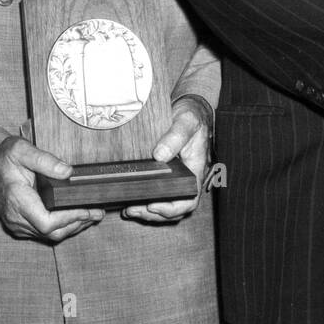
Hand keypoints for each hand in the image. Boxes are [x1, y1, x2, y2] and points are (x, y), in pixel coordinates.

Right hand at [0, 137, 103, 242]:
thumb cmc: (3, 156)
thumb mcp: (22, 149)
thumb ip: (45, 160)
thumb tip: (68, 172)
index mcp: (16, 199)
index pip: (47, 222)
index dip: (70, 219)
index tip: (88, 209)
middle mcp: (15, 217)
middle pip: (52, 233)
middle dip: (77, 224)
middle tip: (98, 213)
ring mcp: (15, 223)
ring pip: (49, 236)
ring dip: (72, 227)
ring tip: (92, 216)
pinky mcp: (18, 224)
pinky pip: (43, 232)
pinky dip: (61, 227)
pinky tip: (75, 217)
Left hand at [124, 96, 209, 224]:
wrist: (187, 109)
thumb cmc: (190, 115)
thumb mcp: (186, 121)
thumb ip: (175, 137)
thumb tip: (159, 156)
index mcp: (196, 170)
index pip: (190, 199)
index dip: (172, 208)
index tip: (152, 205)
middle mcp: (187, 179)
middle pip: (175, 208)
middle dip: (153, 213)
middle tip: (132, 209)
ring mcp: (176, 179)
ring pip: (165, 205)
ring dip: (147, 211)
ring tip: (128, 209)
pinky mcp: (165, 176)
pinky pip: (157, 194)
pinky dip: (143, 201)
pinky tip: (128, 198)